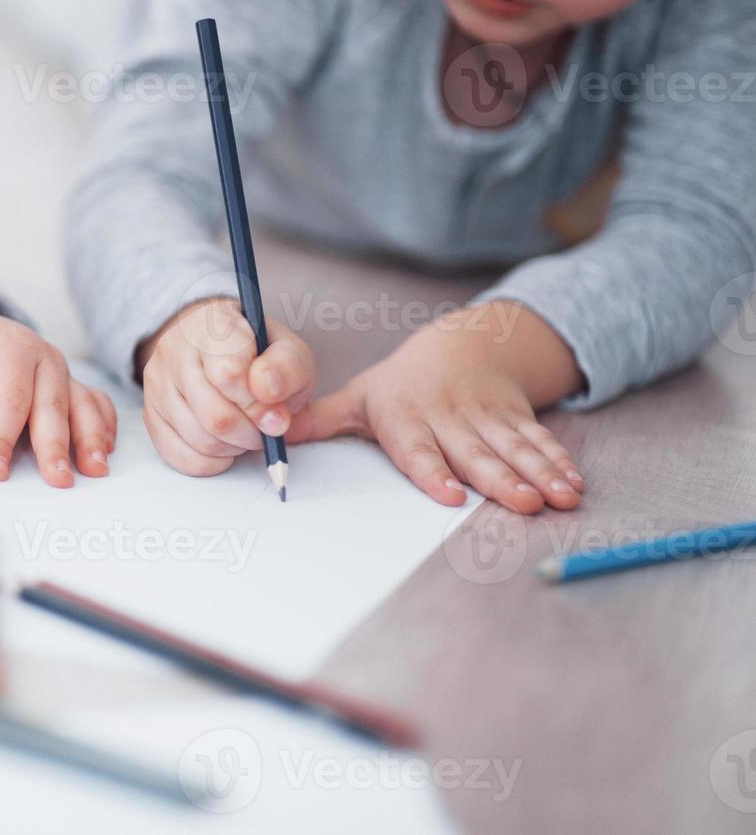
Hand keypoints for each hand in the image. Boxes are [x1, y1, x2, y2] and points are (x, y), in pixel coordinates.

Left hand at [0, 289, 116, 487]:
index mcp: (7, 348)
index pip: (10, 399)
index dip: (4, 436)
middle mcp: (42, 356)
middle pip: (52, 405)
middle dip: (56, 445)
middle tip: (58, 479)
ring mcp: (58, 370)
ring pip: (81, 405)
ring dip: (90, 438)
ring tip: (94, 470)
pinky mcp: (65, 384)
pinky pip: (92, 402)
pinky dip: (101, 424)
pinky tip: (105, 448)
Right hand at [136, 297, 315, 476]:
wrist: (223, 353)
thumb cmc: (258, 356)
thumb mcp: (288, 353)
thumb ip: (287, 369)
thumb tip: (267, 392)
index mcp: (211, 323)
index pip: (230, 373)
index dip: (259, 401)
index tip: (273, 402)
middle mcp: (174, 349)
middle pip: (216, 416)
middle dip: (251, 432)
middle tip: (264, 425)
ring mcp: (156, 383)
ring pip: (200, 440)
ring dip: (234, 448)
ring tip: (246, 431)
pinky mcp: (149, 414)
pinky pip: (180, 457)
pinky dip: (212, 462)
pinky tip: (224, 446)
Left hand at [288, 302, 585, 513]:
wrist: (462, 344)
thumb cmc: (401, 383)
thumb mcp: (360, 397)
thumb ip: (321, 421)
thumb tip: (273, 436)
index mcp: (407, 419)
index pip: (420, 449)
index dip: (434, 471)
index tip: (449, 493)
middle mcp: (449, 420)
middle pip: (476, 453)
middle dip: (502, 479)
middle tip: (523, 504)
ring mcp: (487, 418)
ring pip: (514, 448)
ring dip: (539, 473)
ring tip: (560, 498)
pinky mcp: (516, 417)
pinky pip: (539, 439)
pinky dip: (558, 461)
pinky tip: (575, 483)